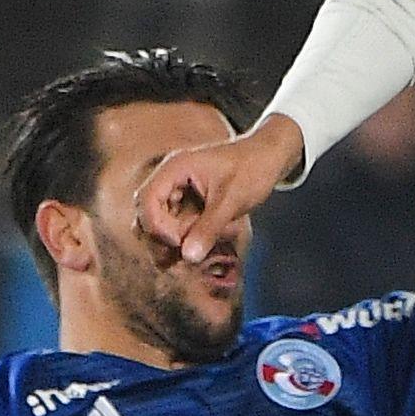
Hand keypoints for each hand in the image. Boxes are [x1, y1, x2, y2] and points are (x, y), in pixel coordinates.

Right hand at [135, 112, 304, 262]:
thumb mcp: (232, 200)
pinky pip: (176, 227)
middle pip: (146, 216)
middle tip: (193, 249)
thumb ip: (209, 228)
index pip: (146, 201)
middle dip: (164, 238)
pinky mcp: (186, 204)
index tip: (180, 242)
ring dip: (176, 242)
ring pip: (160, 225)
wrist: (268, 157)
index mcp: (174, 168)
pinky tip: (210, 241)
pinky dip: (187, 239)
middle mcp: (169, 180)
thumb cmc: (252, 169)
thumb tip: (188, 257)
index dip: (157, 227)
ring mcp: (176, 192)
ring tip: (206, 246)